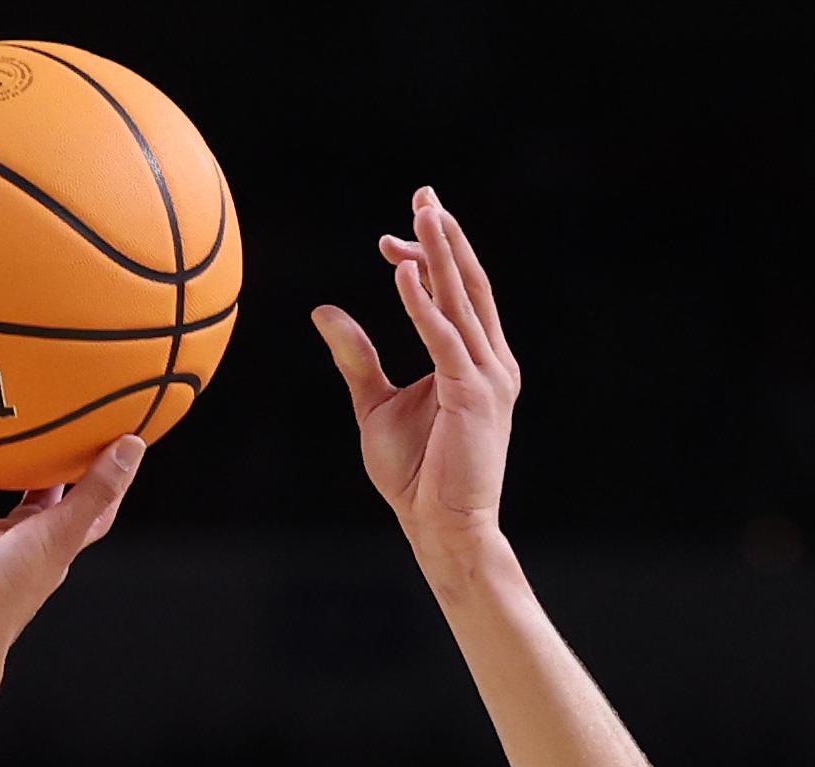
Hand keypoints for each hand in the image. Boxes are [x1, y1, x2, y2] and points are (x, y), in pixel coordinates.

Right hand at [0, 435, 143, 657]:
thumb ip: (95, 491)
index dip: (96, 478)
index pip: (78, 507)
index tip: (108, 440)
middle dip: (24, 457)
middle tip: (28, 410)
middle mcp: (2, 539)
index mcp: (42, 541)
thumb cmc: (6, 593)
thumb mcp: (60, 533)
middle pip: (17, 491)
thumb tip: (133, 444)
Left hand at [314, 187, 516, 572]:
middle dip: (445, 235)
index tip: (393, 234)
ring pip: (462, 300)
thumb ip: (356, 356)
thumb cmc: (416, 475)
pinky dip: (424, 304)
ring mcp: (487, 376)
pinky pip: (445, 338)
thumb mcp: (375, 404)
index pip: (454, 293)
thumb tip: (324, 311)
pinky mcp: (473, 394)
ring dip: (440, 255)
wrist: (441, 527)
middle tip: (423, 192)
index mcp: (474, 360)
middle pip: (468, 283)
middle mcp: (490, 360)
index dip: (427, 258)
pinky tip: (403, 272)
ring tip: (421, 213)